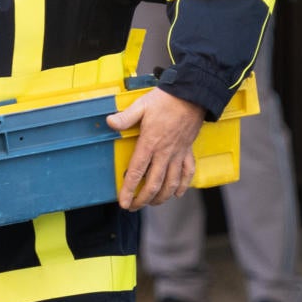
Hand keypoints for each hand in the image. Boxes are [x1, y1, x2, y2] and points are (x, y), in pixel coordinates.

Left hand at [107, 88, 204, 209]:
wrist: (192, 95)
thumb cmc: (166, 99)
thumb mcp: (141, 106)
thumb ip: (125, 117)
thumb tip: (109, 122)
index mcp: (150, 143)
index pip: (137, 172)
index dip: (129, 190)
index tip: (123, 202)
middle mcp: (164, 153)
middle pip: (154, 184)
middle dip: (143, 199)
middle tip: (134, 207)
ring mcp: (178, 154)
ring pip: (171, 183)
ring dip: (162, 197)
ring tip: (152, 203)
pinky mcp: (188, 151)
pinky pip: (188, 173)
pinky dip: (183, 185)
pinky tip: (177, 193)